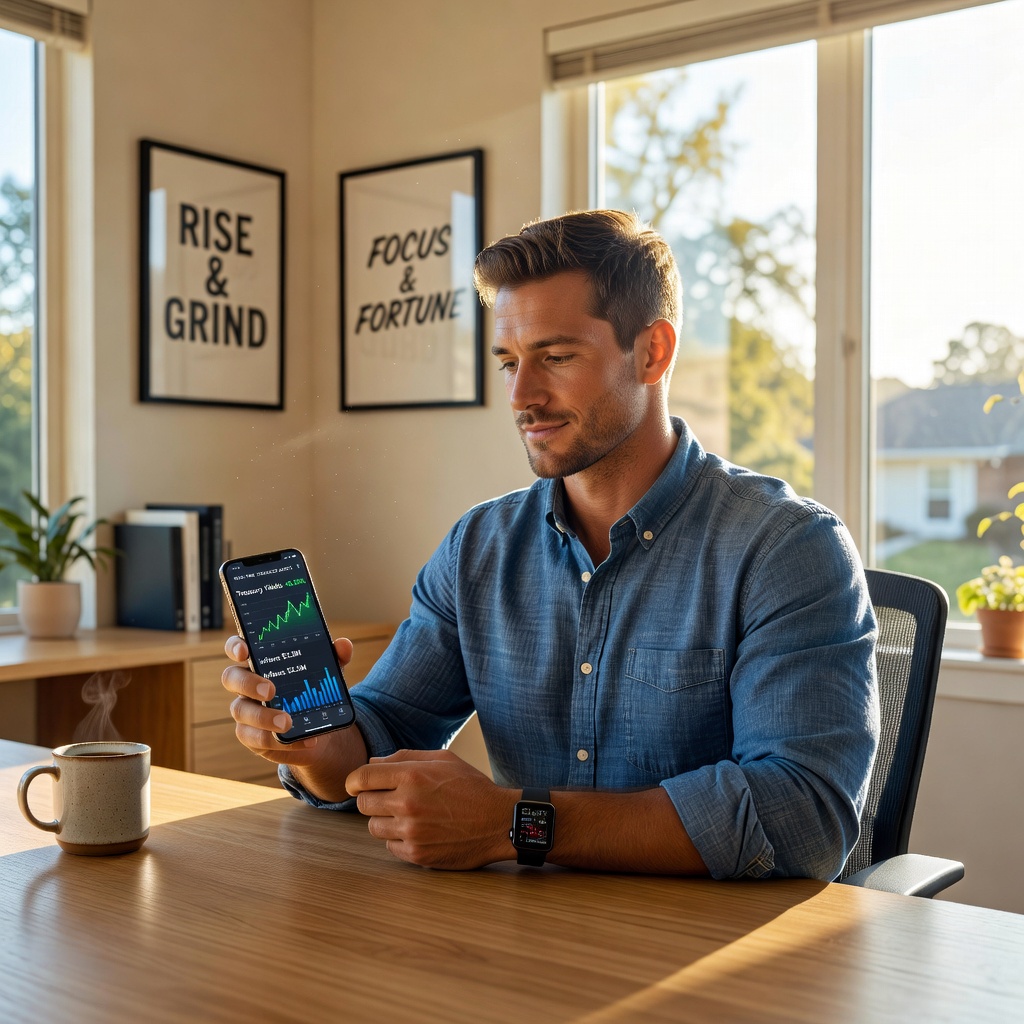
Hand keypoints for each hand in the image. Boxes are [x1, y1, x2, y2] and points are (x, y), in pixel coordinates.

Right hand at [220, 634, 354, 767]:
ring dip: (263, 717)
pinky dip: (280, 742)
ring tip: (288, 722)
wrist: (317, 727)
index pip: (238, 648)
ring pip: (240, 711)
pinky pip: (256, 739)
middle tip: (270, 690)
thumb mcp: (327, 673)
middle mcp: (246, 683)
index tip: (245, 650)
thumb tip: (343, 645)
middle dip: (248, 683)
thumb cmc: (313, 689)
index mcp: (260, 661)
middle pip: (231, 678)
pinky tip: (304, 740)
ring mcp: (246, 710)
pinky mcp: (251, 736)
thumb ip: (335, 657)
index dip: (235, 647)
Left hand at [345, 749, 516, 869]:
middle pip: (363, 804)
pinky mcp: (417, 855)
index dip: (354, 780)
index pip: (361, 778)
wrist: (499, 822)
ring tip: (407, 815)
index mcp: (412, 776)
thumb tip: (371, 762)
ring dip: (384, 820)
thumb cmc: (471, 787)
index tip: (357, 784)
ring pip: (373, 827)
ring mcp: (411, 832)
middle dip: (372, 799)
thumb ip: (404, 758)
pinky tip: (418, 831)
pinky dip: (398, 839)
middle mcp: (408, 804)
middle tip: (389, 798)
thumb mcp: (442, 760)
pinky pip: (390, 846)